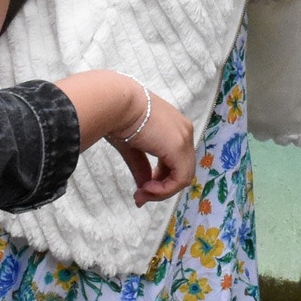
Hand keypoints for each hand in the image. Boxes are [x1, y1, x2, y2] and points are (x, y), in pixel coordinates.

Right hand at [106, 82, 196, 206]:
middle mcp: (184, 132)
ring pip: (183, 176)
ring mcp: (184, 138)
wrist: (116, 103)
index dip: (162, 180)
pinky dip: (165, 190)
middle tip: (140, 197)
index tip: (142, 190)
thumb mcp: (133, 147)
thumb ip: (142, 167)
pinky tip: (147, 189)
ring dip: (163, 191)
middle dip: (162, 188)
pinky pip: (180, 178)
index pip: (176, 161)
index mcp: (175, 128)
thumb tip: (144, 189)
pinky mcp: (178, 147)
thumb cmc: (118, 118)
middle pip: (182, 170)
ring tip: (141, 194)